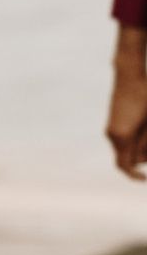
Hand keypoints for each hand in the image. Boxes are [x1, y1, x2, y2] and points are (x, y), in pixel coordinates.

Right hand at [106, 24, 146, 180]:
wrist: (129, 75)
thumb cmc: (144, 98)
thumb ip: (146, 145)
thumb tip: (142, 161)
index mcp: (121, 136)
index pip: (124, 166)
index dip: (134, 176)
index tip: (145, 179)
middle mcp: (112, 134)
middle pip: (126, 159)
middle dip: (142, 158)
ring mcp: (111, 128)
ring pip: (125, 150)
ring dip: (139, 148)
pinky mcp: (113, 122)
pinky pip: (123, 141)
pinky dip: (135, 141)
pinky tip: (143, 125)